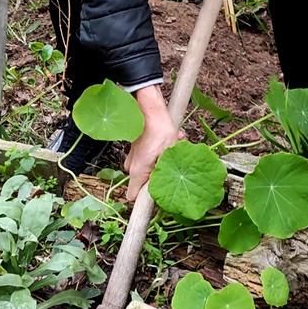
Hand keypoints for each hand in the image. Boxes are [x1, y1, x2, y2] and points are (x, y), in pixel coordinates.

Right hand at [124, 86, 183, 200]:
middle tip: (173, 166)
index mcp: (138, 171)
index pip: (133, 197)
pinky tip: (173, 139)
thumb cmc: (158, 129)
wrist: (149, 108)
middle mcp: (132, 166)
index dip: (146, 200)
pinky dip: (161, 150)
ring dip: (164, 160)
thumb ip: (165, 173)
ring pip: (151, 166)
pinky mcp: (138, 148)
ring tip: (175, 148)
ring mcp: (134, 156)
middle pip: (147, 181)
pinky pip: (151, 155)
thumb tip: (165, 189)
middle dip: (162, 175)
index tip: (158, 199)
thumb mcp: (168, 153)